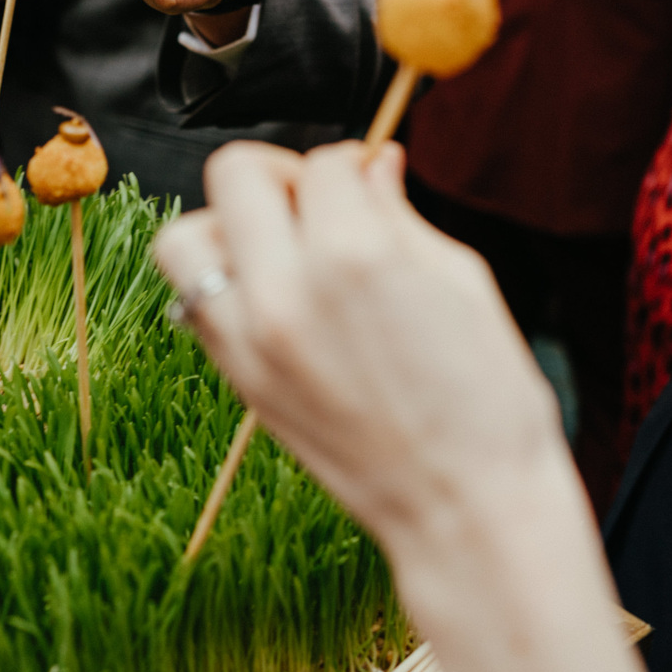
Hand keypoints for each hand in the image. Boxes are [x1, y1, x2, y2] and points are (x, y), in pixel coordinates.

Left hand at [153, 141, 565, 541]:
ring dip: (226, 229)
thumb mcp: (462, 283)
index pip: (325, 163)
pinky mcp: (237, 379)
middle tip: (316, 204)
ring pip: (185, 237)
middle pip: (234, 174)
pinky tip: (275, 298)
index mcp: (356, 254)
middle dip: (278, 174)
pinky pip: (194, 301)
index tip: (367, 181)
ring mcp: (250, 338)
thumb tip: (372, 162)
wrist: (465, 509)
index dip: (352, 164)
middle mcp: (288, 289)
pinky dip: (222, 284)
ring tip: (280, 252)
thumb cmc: (486, 400)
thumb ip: (398, 213)